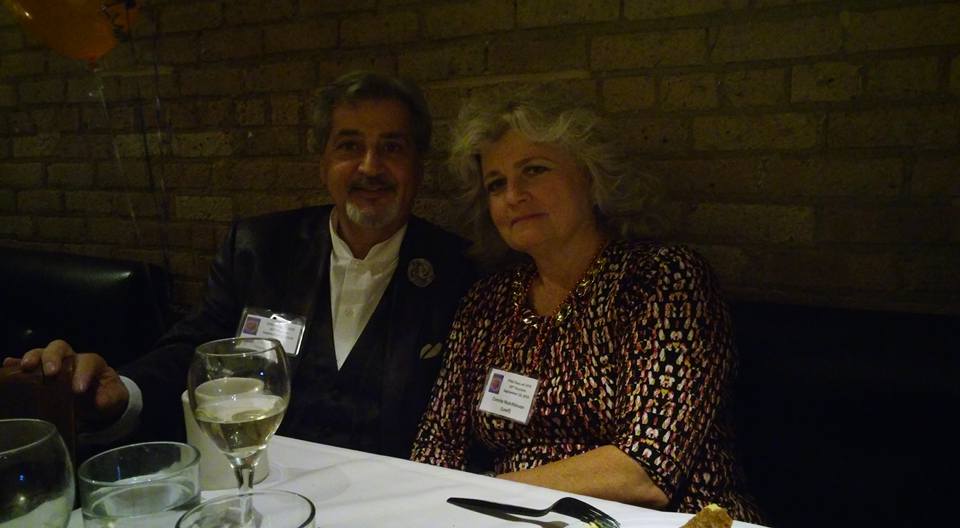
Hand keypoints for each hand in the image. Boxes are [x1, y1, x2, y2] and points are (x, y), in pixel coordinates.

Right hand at [3, 339, 129, 426]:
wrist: (98, 400)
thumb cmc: (105, 396)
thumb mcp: (113, 399)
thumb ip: (109, 399)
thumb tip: (99, 402)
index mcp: (92, 364)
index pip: (87, 362)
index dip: (82, 373)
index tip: (78, 390)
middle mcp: (71, 359)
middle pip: (61, 348)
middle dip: (54, 358)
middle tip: (50, 372)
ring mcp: (54, 364)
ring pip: (42, 352)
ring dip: (33, 357)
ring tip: (26, 367)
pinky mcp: (40, 374)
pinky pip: (26, 366)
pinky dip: (16, 365)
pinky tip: (7, 367)